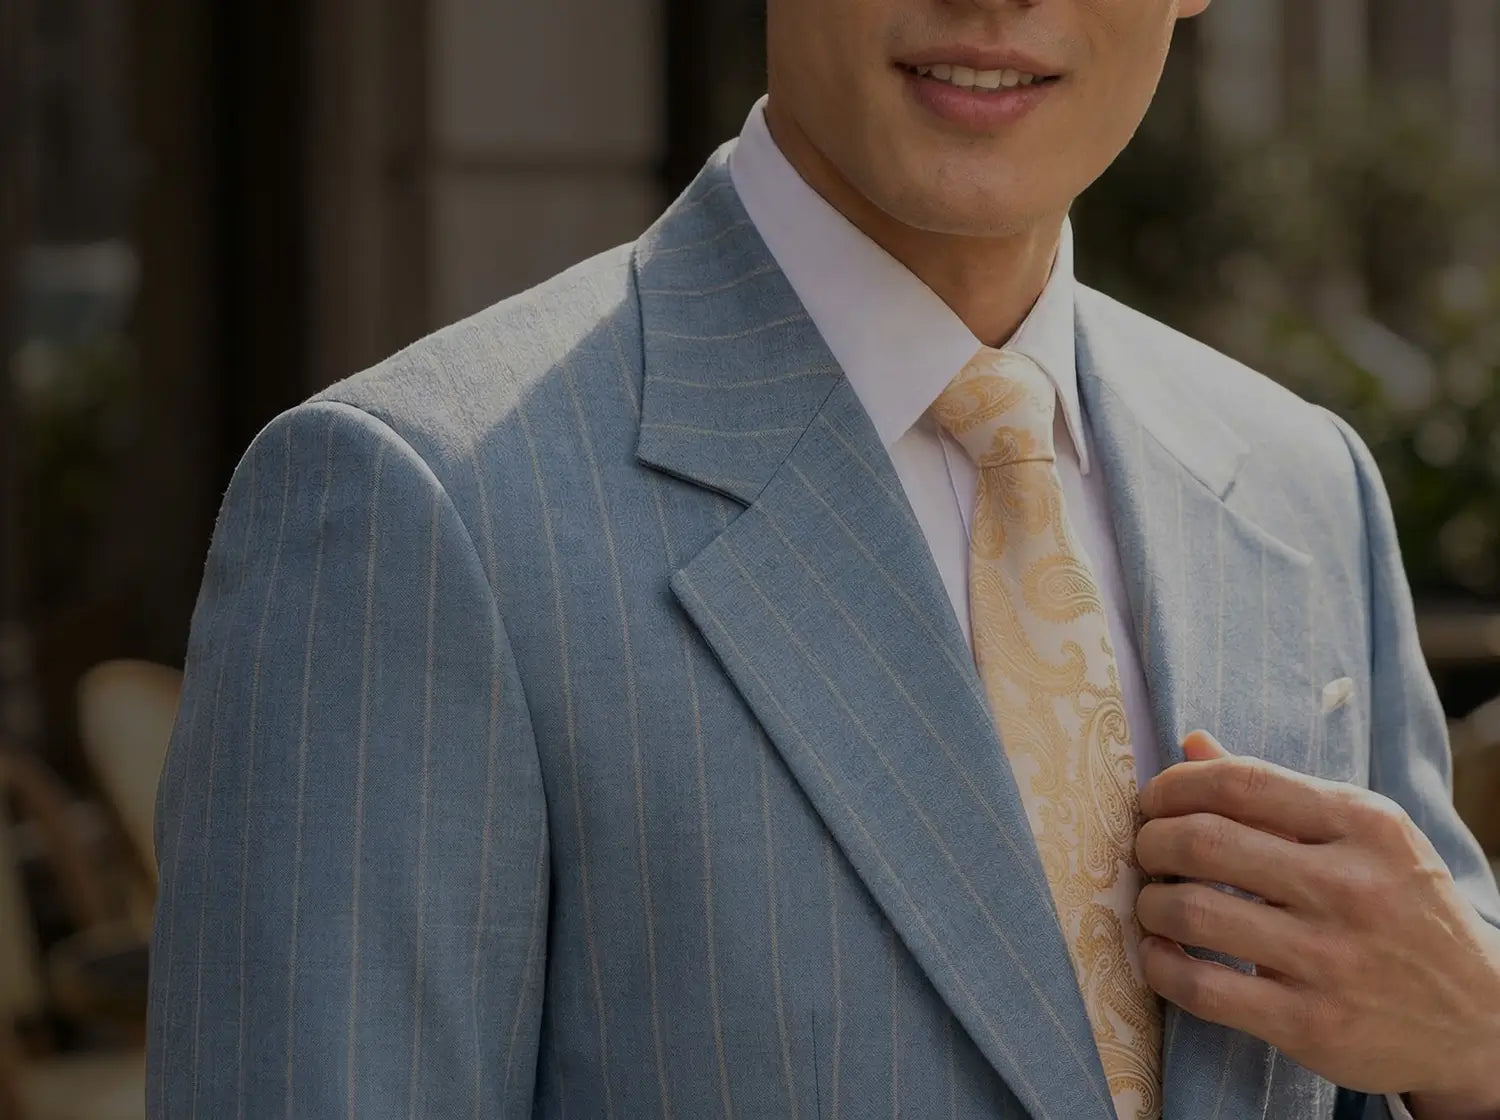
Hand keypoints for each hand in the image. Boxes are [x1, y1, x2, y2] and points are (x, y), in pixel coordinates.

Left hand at [1134, 731, 1499, 1114]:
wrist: (1480, 1022)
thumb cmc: (1404, 912)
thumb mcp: (1363, 837)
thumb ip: (1275, 792)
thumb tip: (1191, 744)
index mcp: (1364, 824)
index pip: (1240, 781)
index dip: (1174, 786)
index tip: (1154, 801)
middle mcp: (1350, 886)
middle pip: (1202, 841)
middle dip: (1151, 842)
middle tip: (1147, 852)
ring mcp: (1330, 958)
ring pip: (1192, 913)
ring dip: (1150, 905)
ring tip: (1154, 905)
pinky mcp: (1311, 1024)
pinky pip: (1201, 987)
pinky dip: (1160, 966)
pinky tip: (1160, 954)